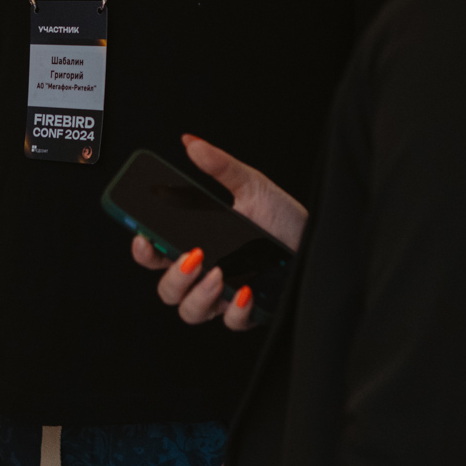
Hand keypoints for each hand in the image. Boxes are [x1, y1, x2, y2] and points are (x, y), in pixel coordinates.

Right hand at [130, 135, 306, 332]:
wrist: (322, 242)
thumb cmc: (285, 218)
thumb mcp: (252, 186)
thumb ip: (219, 166)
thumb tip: (191, 142)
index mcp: (198, 242)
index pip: (156, 253)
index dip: (143, 250)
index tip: (144, 238)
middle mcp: (206, 273)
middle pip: (167, 289)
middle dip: (173, 277)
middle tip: (194, 255)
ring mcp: (225, 296)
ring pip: (191, 311)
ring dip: (198, 295)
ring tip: (220, 273)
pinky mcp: (250, 313)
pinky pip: (231, 323)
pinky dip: (235, 310)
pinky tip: (246, 291)